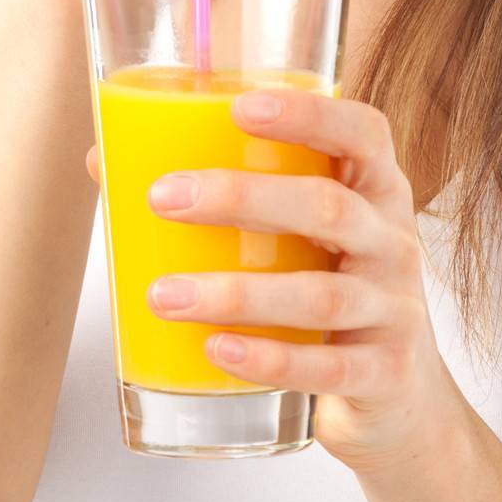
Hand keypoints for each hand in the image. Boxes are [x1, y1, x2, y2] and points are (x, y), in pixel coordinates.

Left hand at [84, 90, 462, 476]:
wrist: (398, 395)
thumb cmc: (328, 283)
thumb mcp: (298, 232)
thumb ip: (225, 193)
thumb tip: (103, 160)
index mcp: (375, 187)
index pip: (361, 131)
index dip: (309, 113)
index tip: (240, 107)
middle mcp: (393, 240)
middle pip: (328, 207)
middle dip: (242, 197)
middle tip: (164, 198)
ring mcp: (394, 309)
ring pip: (320, 294)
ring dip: (236, 293)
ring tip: (163, 295)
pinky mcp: (386, 374)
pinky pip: (327, 367)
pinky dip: (269, 359)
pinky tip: (216, 350)